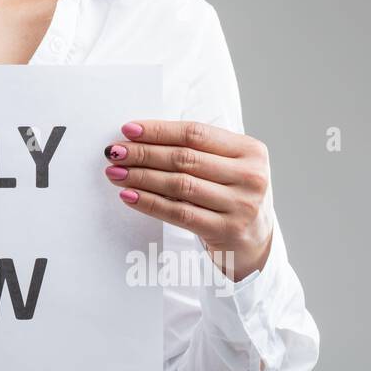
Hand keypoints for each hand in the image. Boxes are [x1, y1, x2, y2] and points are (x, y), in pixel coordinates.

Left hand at [102, 120, 273, 281]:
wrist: (255, 241)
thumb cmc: (231, 195)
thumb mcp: (227, 166)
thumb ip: (196, 150)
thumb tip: (139, 139)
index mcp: (250, 150)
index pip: (195, 133)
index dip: (158, 130)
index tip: (128, 129)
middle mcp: (250, 175)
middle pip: (184, 158)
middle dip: (143, 153)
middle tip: (115, 152)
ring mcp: (241, 205)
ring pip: (179, 184)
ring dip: (141, 177)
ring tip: (115, 173)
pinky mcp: (228, 230)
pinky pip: (179, 213)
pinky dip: (150, 203)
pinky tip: (129, 196)